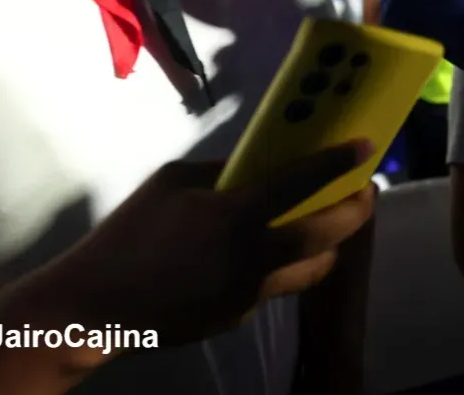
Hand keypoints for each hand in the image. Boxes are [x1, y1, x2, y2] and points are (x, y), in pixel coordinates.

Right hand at [31, 140, 375, 351]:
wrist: (96, 309)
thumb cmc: (128, 235)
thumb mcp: (172, 182)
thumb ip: (221, 172)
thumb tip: (255, 167)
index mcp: (236, 215)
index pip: (304, 182)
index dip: (340, 162)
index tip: (367, 147)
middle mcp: (254, 256)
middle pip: (328, 234)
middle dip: (357, 211)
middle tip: (364, 192)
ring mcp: (250, 292)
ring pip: (314, 268)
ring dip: (332, 245)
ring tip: (332, 225)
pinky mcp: (239, 315)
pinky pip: (276, 286)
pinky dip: (287, 266)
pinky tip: (274, 252)